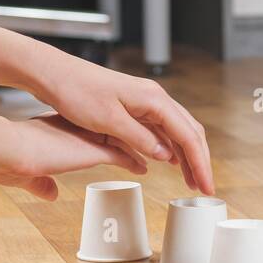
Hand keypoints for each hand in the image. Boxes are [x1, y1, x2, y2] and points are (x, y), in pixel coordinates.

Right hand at [0, 114, 147, 200]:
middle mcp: (79, 129)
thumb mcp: (23, 173)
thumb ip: (39, 184)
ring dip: (137, 151)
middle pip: (113, 132)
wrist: (8, 147)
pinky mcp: (94, 149)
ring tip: (149, 160)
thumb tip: (50, 194)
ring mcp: (88, 137)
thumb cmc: (5, 157)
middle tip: (143, 147)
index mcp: (61, 127)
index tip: (113, 142)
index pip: (91, 130)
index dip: (105, 136)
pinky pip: (123, 153)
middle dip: (130, 140)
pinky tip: (145, 168)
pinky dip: (135, 161)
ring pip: (122, 141)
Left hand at [28, 52, 213, 194]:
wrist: (55, 74)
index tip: (207, 186)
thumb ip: (140, 138)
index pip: (188, 136)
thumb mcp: (108, 121)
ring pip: (176, 131)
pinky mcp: (134, 106)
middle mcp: (155, 98)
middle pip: (189, 132)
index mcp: (154, 100)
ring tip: (191, 180)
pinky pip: (160, 129)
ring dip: (186, 156)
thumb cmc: (77, 93)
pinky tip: (169, 162)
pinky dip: (169, 147)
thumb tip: (167, 156)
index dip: (200, 163)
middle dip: (199, 161)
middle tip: (204, 188)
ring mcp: (145, 102)